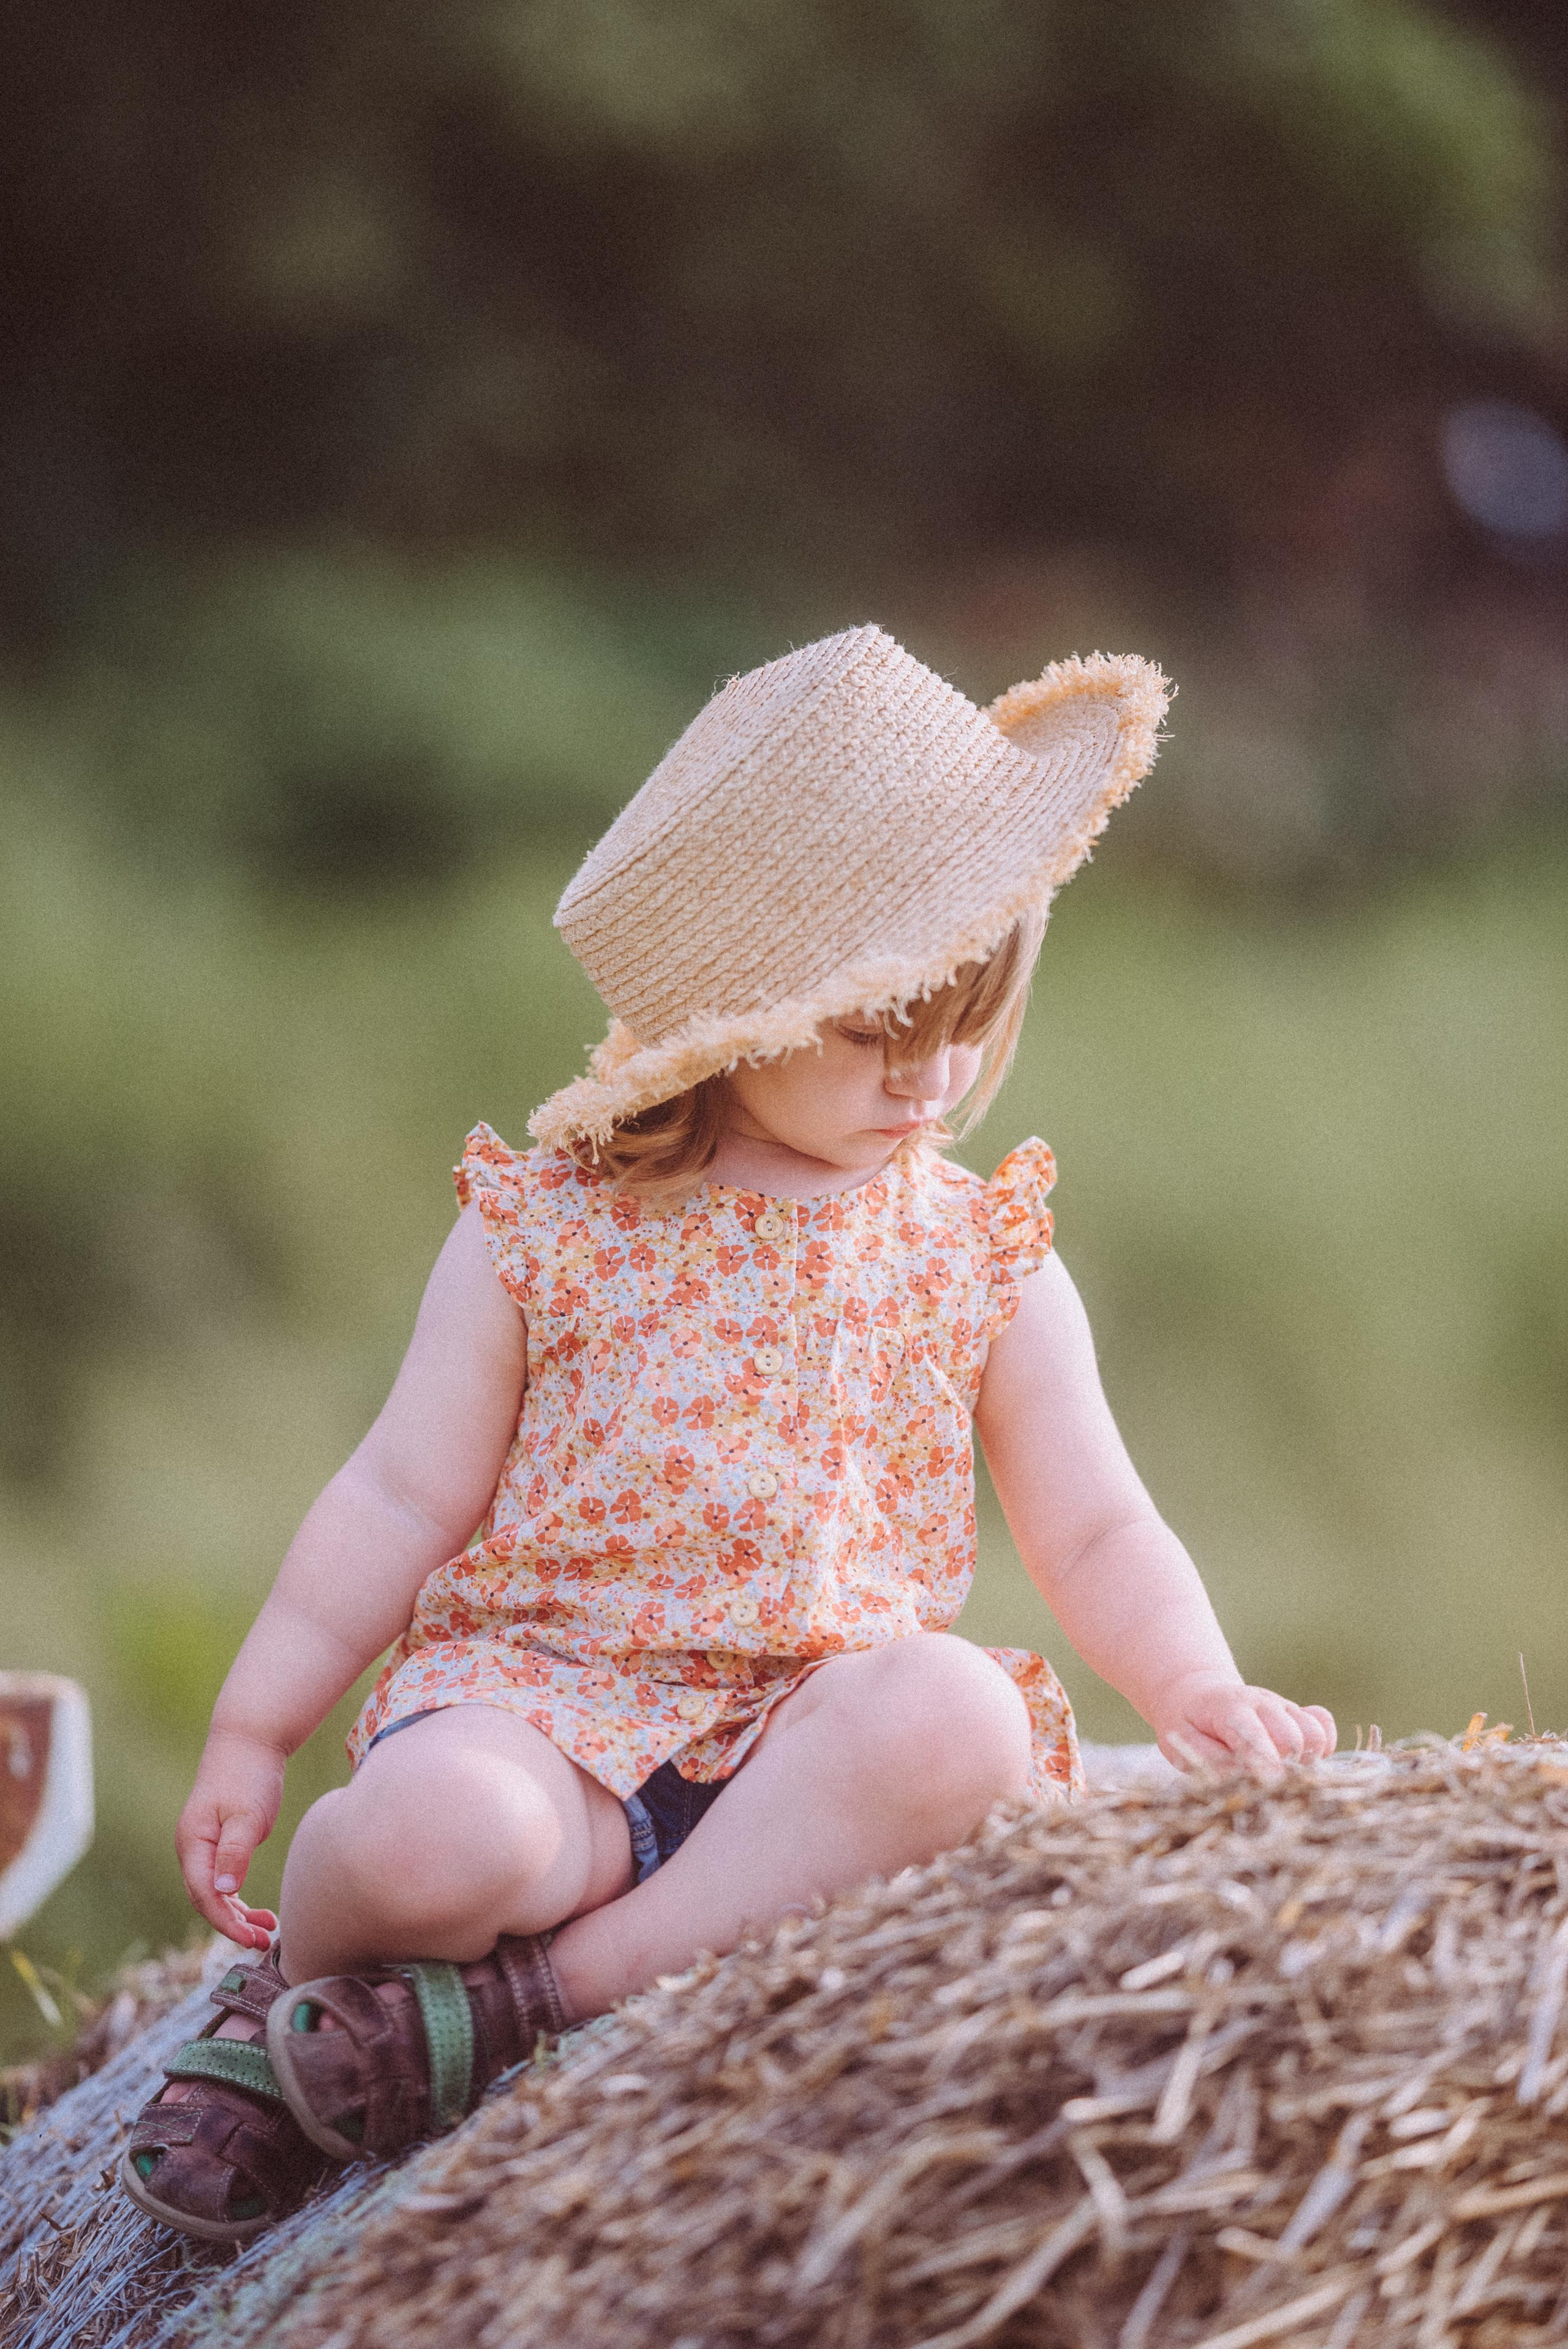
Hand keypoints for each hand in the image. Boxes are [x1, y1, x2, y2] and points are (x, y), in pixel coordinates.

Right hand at [175, 1728, 287, 1948]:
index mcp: (193, 1844)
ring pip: (215, 1894)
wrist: (249, 1741)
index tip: (251, 1938)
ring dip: (237, 1916)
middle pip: (206, 1900)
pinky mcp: (220, 1843)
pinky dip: (239, 1900)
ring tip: (268, 1931)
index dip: (226, 1922)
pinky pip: (224, 1882)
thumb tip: (223, 1892)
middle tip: (264, 1942)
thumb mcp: (246, 1814)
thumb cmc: (248, 1774)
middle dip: (232, 1926)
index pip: (204, 1896)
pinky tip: (259, 1912)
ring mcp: (204, 1847)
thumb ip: (235, 1852)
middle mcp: (193, 1849)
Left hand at [1150, 1672, 1335, 1778]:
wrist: (1197, 1694)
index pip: (1256, 1737)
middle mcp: (1262, 1703)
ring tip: (1280, 1771)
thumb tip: (1244, 1779)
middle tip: (1266, 1782)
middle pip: (1293, 1739)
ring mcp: (1282, 1706)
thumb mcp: (1184, 1742)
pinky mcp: (1296, 1713)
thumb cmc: (1189, 1724)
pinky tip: (1302, 1757)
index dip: (1264, 1766)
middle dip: (1284, 1768)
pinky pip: (1324, 1726)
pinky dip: (1322, 1745)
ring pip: (1314, 1734)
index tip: (1267, 1787)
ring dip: (1305, 1760)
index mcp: (1230, 1708)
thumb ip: (1211, 1760)